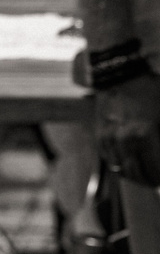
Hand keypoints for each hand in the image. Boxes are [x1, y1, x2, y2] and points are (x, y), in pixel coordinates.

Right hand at [97, 72, 159, 187]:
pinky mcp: (99, 136)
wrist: (120, 72)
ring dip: (136, 176)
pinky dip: (121, 166)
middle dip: (151, 180)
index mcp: (144, 133)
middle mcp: (124, 139)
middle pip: (138, 175)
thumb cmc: (150, 89)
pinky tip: (131, 164)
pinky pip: (110, 160)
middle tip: (157, 180)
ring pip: (122, 170)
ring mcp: (108, 138)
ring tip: (146, 176)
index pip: (156, 171)